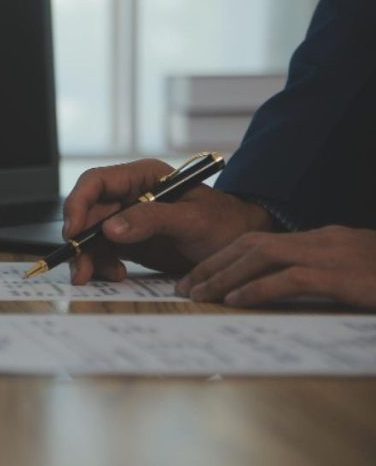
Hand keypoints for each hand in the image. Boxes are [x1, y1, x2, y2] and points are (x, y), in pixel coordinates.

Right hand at [63, 159, 275, 283]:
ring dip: (88, 257)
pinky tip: (116, 275)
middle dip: (79, 239)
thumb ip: (151, 220)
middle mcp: (130, 195)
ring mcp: (127, 219)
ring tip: (98, 277)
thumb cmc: (225, 225)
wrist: (242, 248)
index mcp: (143, 177)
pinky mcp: (129, 242)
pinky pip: (103, 251)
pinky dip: (101, 265)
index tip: (74, 231)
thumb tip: (109, 228)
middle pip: (87, 212)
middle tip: (80, 269)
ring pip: (91, 235)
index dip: (78, 202)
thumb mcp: (192, 221)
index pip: (97, 182)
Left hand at [176, 226, 375, 308]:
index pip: (259, 242)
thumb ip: (320, 276)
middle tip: (184, 286)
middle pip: (251, 244)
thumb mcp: (353, 273)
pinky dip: (259, 287)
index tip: (197, 277)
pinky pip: (291, 278)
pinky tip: (236, 299)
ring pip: (262, 256)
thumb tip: (281, 289)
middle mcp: (321, 240)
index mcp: (321, 239)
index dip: (223, 258)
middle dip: (213, 264)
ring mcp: (332, 254)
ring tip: (199, 293)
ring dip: (225, 275)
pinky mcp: (343, 274)